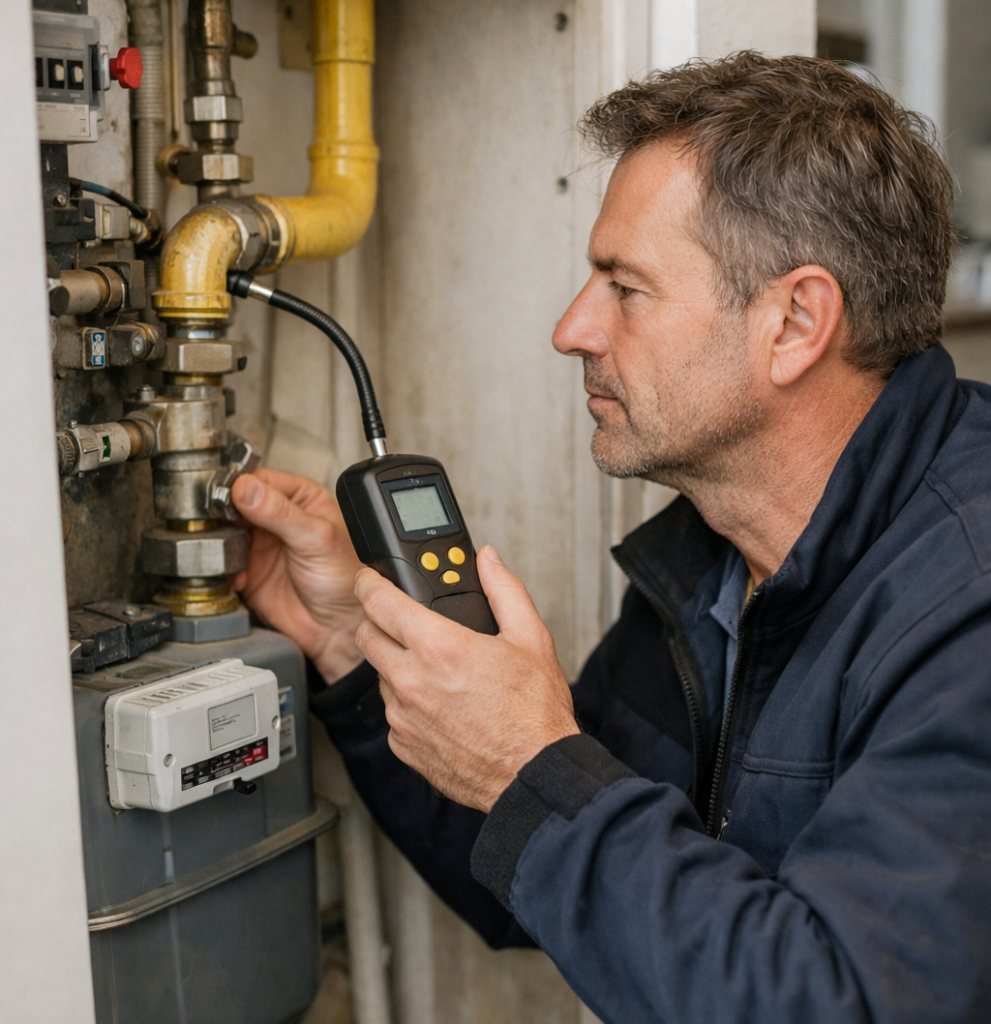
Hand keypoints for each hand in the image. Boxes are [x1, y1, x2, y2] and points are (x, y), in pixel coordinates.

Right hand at [231, 469, 365, 682]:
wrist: (339, 626)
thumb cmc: (345, 578)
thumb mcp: (315, 538)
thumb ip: (280, 513)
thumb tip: (246, 488)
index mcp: (300, 498)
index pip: (259, 479)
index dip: (239, 485)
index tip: (225, 496)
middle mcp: (277, 518)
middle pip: (235, 504)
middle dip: (223, 514)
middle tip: (218, 524)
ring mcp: (261, 545)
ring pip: (225, 533)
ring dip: (220, 542)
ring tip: (228, 551)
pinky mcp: (249, 572)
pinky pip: (222, 564)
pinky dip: (222, 569)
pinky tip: (238, 575)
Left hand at [353, 546, 579, 810]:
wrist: (535, 775)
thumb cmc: (534, 714)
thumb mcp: (530, 638)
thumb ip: (504, 590)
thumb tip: (488, 560)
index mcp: (438, 648)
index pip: (378, 602)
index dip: (369, 582)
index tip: (370, 578)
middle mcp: (411, 682)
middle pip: (366, 636)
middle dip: (378, 622)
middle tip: (401, 621)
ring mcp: (403, 718)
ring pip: (380, 676)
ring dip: (396, 666)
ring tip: (436, 670)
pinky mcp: (403, 746)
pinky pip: (393, 714)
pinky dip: (407, 704)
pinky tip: (440, 706)